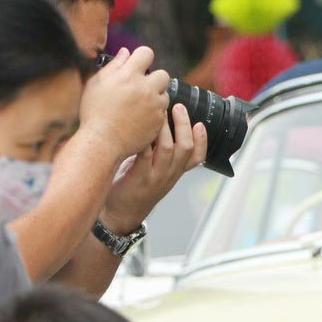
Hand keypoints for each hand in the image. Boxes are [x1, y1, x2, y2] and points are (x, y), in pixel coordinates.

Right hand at [79, 46, 170, 162]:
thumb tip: (125, 52)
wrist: (102, 143)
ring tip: (139, 105)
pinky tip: (140, 118)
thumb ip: (113, 66)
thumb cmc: (94, 113)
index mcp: (129, 75)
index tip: (137, 65)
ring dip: (155, 96)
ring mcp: (154, 106)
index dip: (142, 58)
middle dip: (153, 78)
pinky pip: (163, 112)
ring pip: (165, 94)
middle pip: (163, 74)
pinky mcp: (158, 122)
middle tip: (140, 87)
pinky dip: (155, 113)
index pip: (147, 53)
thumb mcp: (96, 84)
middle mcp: (145, 88)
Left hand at [101, 102, 207, 234]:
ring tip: (158, 112)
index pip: (198, 157)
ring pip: (168, 148)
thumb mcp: (154, 171)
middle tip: (178, 107)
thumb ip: (159, 152)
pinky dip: (145, 139)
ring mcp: (155, 176)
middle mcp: (169, 174)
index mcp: (175, 172)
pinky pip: (145, 154)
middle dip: (183, 125)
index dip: (202, 141)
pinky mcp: (140, 177)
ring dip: (164, 127)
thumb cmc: (134, 187)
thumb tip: (159, 124)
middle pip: (186, 148)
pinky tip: (140, 126)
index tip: (200, 124)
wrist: (119, 213)